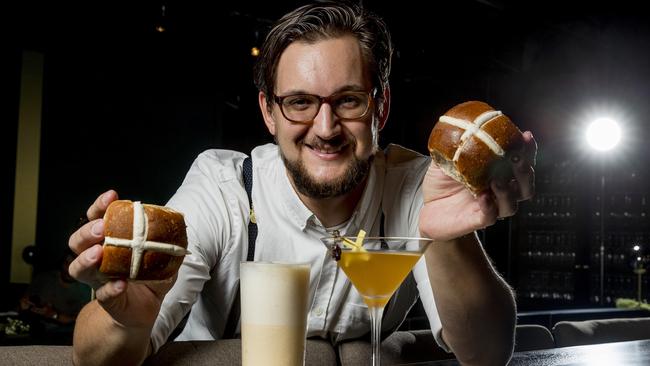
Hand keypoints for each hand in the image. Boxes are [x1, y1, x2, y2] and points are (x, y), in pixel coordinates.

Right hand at [68, 190, 175, 327]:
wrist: (144, 309)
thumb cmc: (148, 276)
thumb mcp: (160, 256)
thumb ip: (165, 241)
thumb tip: (177, 225)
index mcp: (108, 241)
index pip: (95, 218)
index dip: (99, 206)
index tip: (111, 196)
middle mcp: (96, 258)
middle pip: (77, 241)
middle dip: (87, 231)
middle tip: (102, 228)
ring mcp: (98, 280)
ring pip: (78, 267)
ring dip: (87, 258)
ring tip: (99, 253)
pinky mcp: (106, 300)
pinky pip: (103, 294)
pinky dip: (110, 288)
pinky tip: (121, 283)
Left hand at [419, 131, 536, 240]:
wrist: (427, 208)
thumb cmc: (441, 183)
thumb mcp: (446, 159)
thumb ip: (454, 145)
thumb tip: (458, 125)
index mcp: (497, 174)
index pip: (521, 162)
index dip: (528, 150)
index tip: (526, 136)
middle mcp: (499, 192)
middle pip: (525, 186)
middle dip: (525, 171)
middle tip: (516, 157)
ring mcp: (490, 208)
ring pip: (511, 205)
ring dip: (508, 192)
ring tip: (497, 180)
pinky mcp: (477, 221)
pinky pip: (490, 217)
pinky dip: (489, 208)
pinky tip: (483, 197)